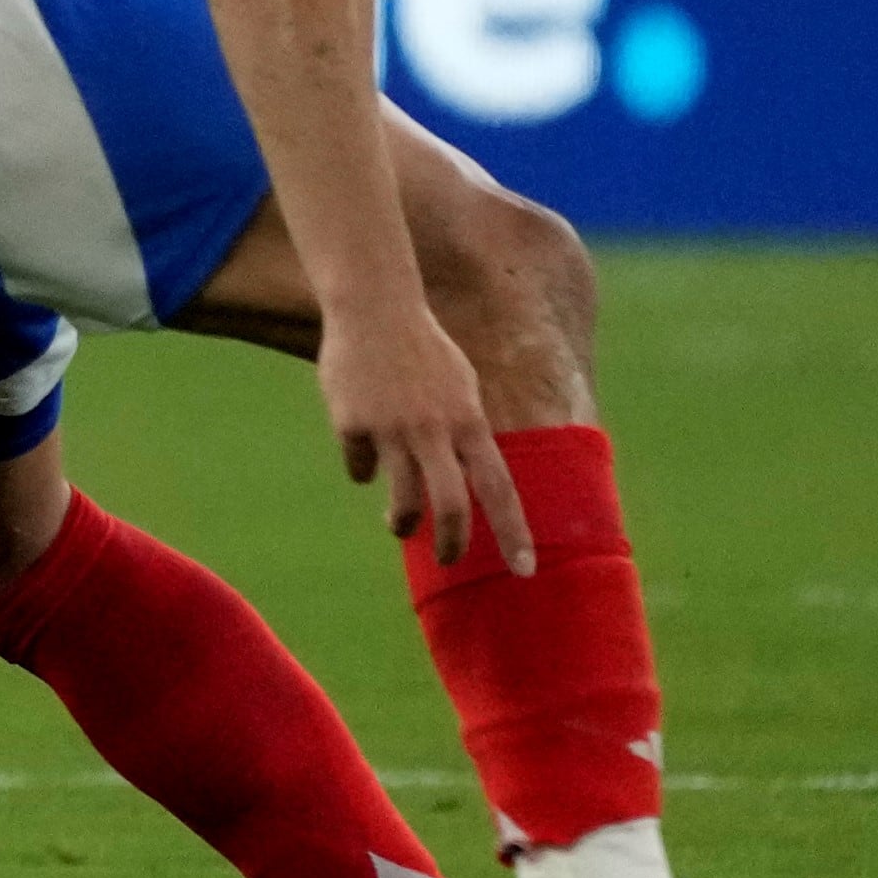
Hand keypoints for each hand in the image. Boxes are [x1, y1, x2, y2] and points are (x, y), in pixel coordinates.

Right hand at [315, 300, 534, 573]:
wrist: (372, 305)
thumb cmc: (421, 346)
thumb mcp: (461, 385)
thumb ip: (464, 430)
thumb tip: (467, 474)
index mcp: (468, 421)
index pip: (499, 488)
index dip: (513, 533)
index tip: (525, 572)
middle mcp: (434, 429)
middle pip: (450, 505)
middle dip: (451, 543)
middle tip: (449, 563)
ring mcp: (391, 428)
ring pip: (401, 498)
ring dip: (402, 520)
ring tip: (399, 526)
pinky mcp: (352, 423)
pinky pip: (359, 464)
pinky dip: (363, 466)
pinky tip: (362, 449)